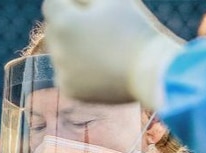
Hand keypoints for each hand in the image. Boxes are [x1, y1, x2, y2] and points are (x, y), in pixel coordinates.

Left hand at [42, 0, 184, 108]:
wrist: (153, 73)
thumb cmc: (135, 30)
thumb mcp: (112, 0)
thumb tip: (74, 4)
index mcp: (64, 23)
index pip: (52, 5)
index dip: (71, 4)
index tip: (90, 11)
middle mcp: (58, 49)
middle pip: (53, 30)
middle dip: (69, 26)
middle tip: (100, 32)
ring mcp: (63, 72)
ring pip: (60, 53)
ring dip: (73, 49)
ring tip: (103, 52)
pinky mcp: (71, 91)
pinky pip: (67, 74)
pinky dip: (78, 71)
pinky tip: (100, 68)